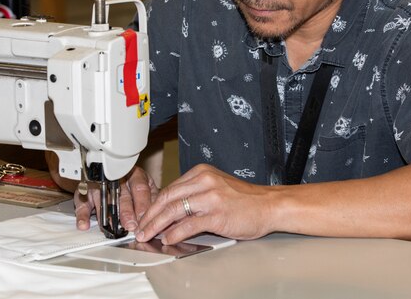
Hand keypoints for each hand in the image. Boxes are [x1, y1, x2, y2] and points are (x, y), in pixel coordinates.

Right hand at [73, 166, 158, 231]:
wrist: (114, 175)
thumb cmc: (134, 185)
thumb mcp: (148, 188)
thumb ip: (153, 199)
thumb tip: (162, 214)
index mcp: (136, 175)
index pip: (140, 188)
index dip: (142, 204)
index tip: (145, 218)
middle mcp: (117, 178)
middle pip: (122, 195)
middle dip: (126, 212)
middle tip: (130, 226)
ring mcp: (100, 184)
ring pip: (103, 199)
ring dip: (107, 216)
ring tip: (110, 228)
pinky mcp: (86, 192)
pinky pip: (82, 203)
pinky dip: (83, 215)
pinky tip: (85, 225)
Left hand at [134, 164, 274, 244]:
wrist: (269, 205)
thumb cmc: (245, 200)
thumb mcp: (216, 188)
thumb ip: (194, 195)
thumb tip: (170, 213)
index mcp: (202, 172)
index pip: (170, 188)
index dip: (153, 205)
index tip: (145, 217)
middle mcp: (205, 181)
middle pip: (167, 198)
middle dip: (150, 215)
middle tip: (140, 228)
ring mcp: (211, 197)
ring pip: (174, 210)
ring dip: (157, 225)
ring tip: (148, 235)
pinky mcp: (217, 214)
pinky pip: (189, 224)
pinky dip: (175, 233)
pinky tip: (168, 239)